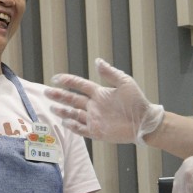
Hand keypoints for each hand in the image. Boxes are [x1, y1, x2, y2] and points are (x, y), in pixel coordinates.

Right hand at [46, 58, 163, 144]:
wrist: (144, 122)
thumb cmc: (137, 102)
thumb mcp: (125, 83)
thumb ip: (110, 73)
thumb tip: (97, 60)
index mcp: (99, 93)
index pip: (79, 85)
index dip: (68, 81)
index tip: (56, 78)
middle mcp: (94, 106)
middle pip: (72, 100)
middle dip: (59, 96)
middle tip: (47, 92)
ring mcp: (94, 119)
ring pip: (73, 114)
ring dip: (63, 111)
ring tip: (52, 107)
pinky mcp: (96, 132)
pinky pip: (81, 129)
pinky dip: (72, 126)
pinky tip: (65, 121)